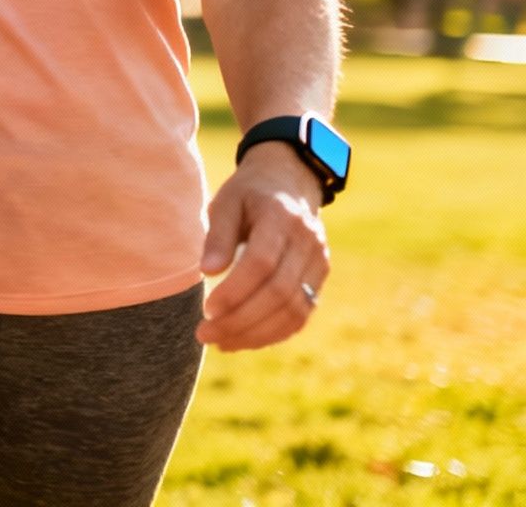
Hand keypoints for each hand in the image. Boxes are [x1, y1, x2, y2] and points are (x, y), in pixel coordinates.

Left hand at [197, 142, 330, 350]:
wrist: (291, 182)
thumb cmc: (249, 193)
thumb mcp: (226, 201)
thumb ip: (218, 235)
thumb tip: (207, 271)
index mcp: (281, 217)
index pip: (262, 263)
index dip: (235, 291)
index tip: (206, 309)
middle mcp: (307, 242)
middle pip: (279, 292)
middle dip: (241, 320)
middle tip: (205, 334)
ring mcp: (319, 262)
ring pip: (295, 310)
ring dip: (257, 333)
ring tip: (221, 343)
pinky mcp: (320, 277)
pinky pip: (302, 313)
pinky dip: (274, 332)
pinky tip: (244, 339)